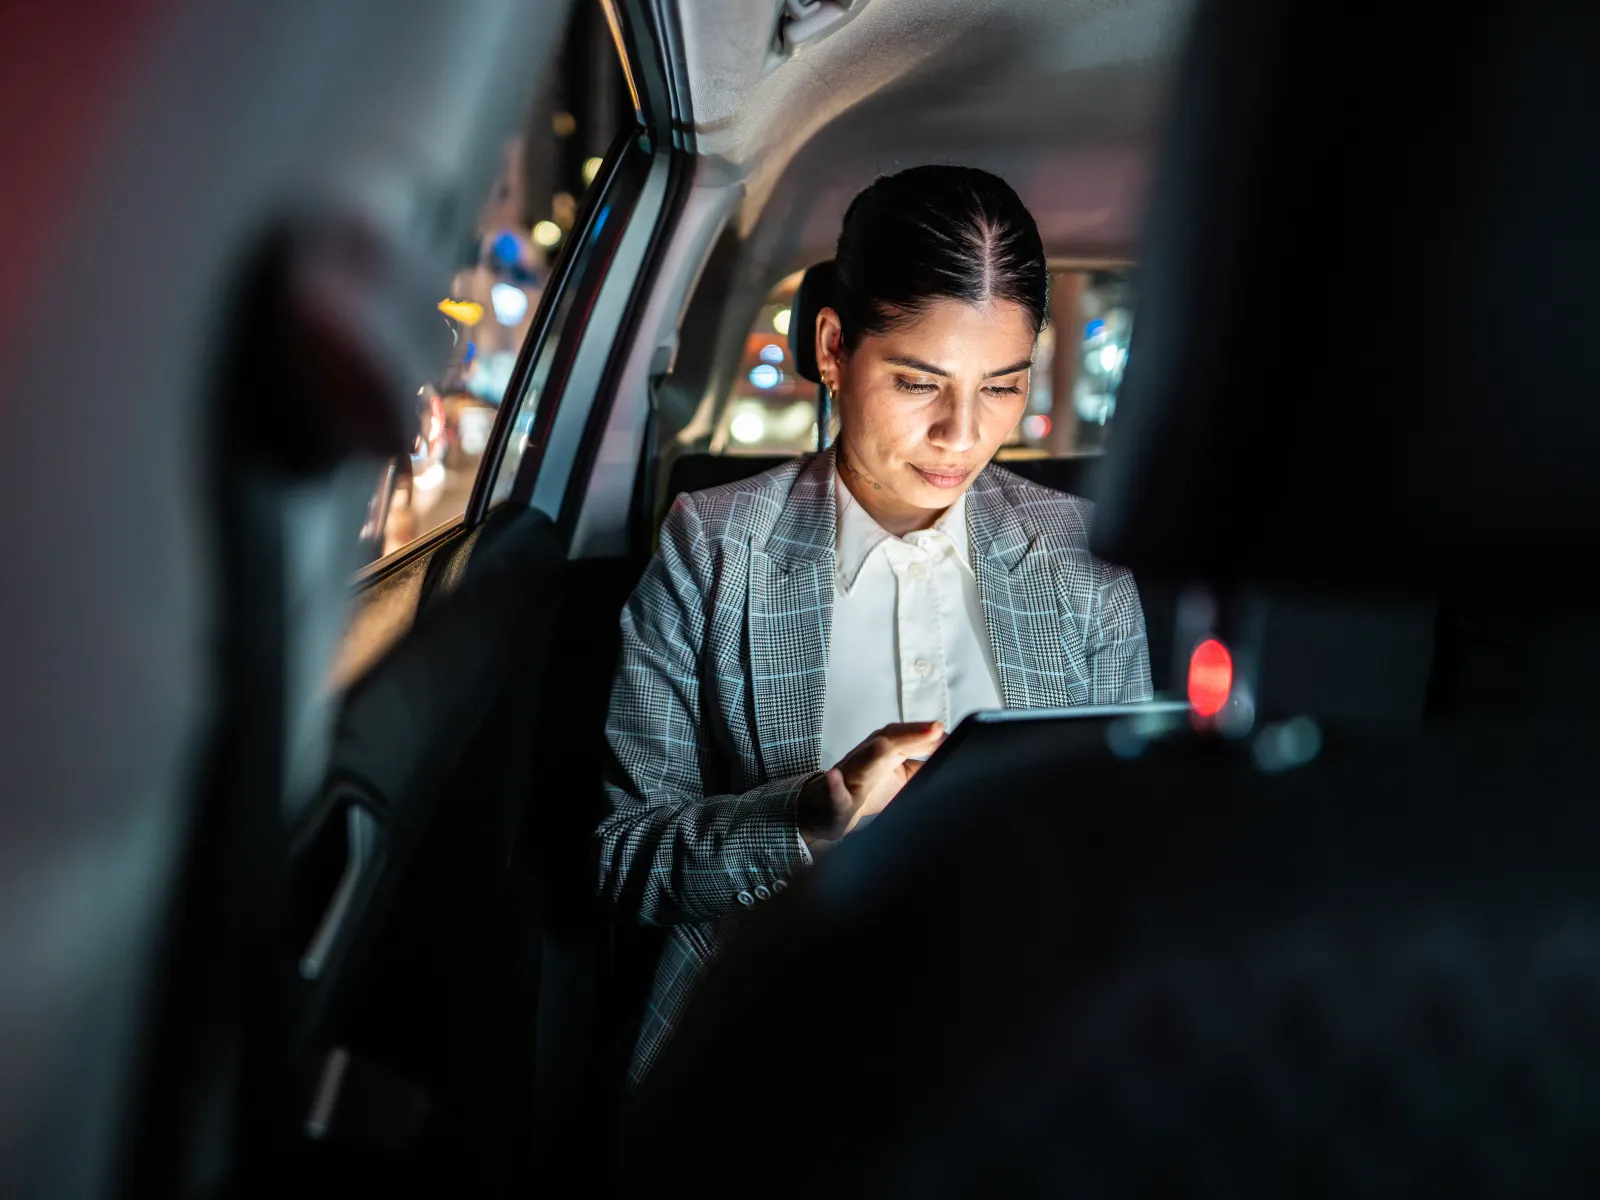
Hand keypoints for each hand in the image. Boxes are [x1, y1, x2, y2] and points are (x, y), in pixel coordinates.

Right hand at [796, 721, 944, 843]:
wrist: (826, 808)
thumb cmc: (865, 787)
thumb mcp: (902, 774)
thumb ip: (925, 763)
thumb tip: (954, 754)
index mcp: (885, 748)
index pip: (909, 734)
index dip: (928, 731)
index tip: (946, 729)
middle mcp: (868, 755)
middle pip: (890, 740)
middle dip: (910, 734)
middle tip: (934, 729)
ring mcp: (850, 775)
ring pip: (862, 761)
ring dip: (873, 753)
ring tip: (885, 745)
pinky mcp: (835, 799)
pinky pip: (834, 792)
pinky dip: (834, 786)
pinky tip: (833, 779)